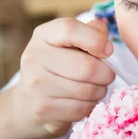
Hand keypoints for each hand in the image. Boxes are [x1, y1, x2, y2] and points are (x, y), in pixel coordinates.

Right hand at [11, 18, 114, 138]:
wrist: (29, 102)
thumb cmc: (60, 65)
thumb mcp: (71, 43)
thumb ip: (92, 33)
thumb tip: (105, 42)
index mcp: (44, 35)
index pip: (70, 29)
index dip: (96, 40)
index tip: (108, 51)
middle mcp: (34, 57)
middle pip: (86, 66)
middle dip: (106, 73)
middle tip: (106, 76)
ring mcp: (36, 84)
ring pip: (87, 90)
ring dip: (100, 91)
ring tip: (94, 88)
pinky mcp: (42, 109)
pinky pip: (81, 109)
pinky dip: (90, 107)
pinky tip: (83, 102)